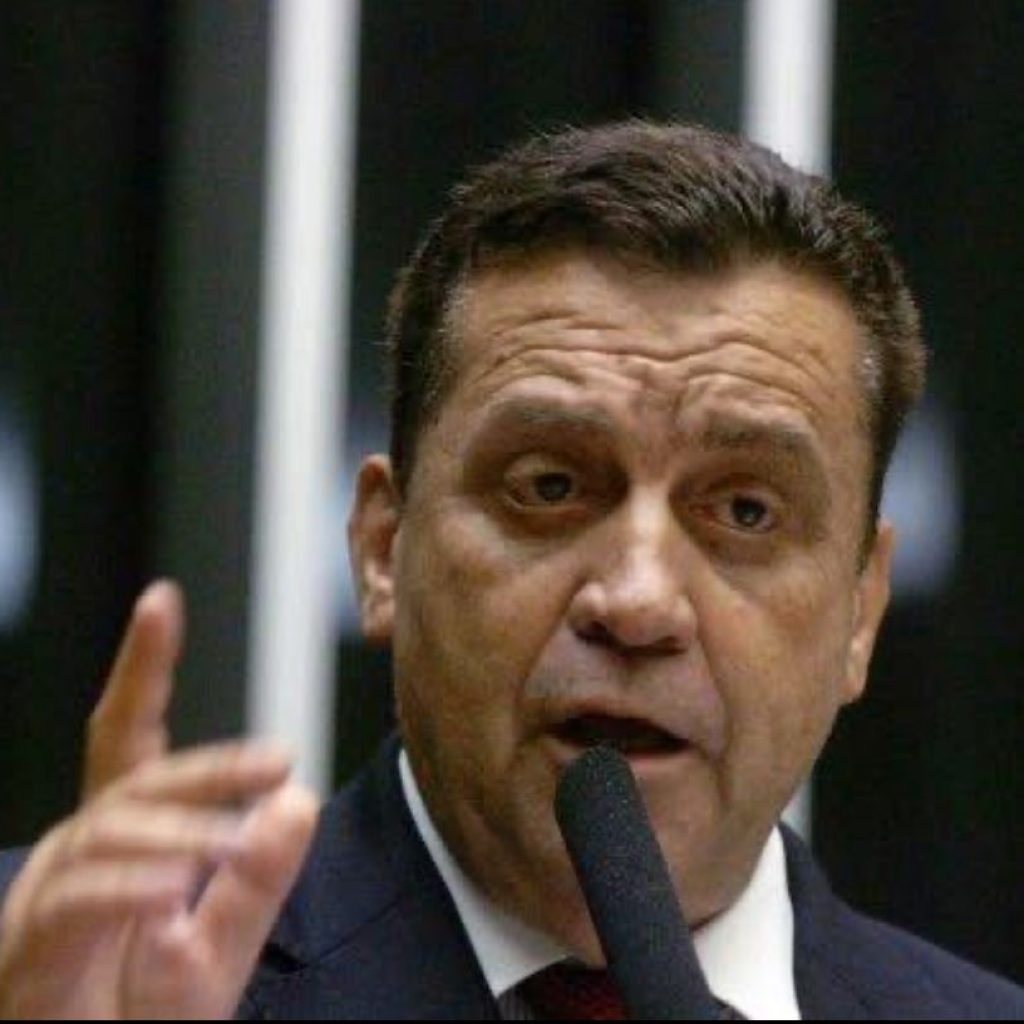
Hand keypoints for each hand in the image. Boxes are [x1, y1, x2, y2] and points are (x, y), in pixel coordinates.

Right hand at [0, 582, 318, 1018]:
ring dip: (180, 831)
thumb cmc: (145, 1020)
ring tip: (232, 844)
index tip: (160, 601)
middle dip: (207, 766)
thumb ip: (261, 879)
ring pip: (108, 828)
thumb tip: (298, 800)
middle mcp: (84, 852)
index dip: (143, 668)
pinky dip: (124, 889)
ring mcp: (51, 897)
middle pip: (137, 778)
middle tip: (276, 762)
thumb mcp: (223, 946)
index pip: (132, 737)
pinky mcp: (31, 952)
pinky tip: (171, 893)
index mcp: (129, 839)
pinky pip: (72, 900)